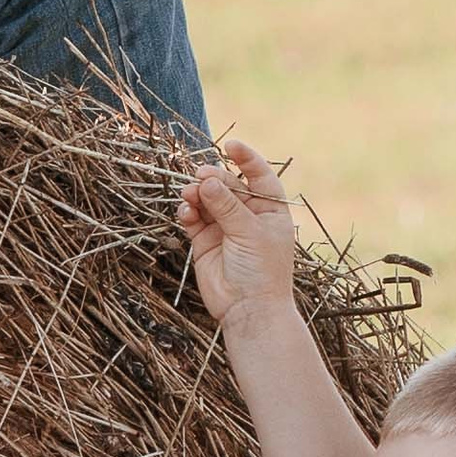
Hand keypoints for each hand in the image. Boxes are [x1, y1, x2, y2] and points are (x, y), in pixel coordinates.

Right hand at [176, 138, 302, 323]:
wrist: (248, 310)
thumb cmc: (261, 271)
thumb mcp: (249, 232)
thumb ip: (226, 205)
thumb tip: (205, 180)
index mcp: (270, 211)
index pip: (259, 176)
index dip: (246, 159)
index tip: (230, 146)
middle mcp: (247, 216)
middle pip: (228, 185)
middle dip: (214, 179)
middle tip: (201, 177)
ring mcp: (225, 228)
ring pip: (207, 199)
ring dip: (197, 194)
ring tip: (189, 196)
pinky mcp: (205, 241)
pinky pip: (194, 218)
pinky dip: (188, 212)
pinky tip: (186, 213)